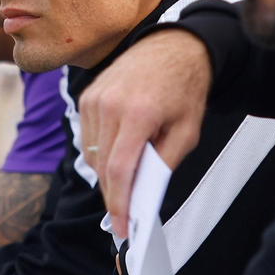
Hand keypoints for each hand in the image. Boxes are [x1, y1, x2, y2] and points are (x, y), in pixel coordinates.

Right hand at [79, 30, 210, 238]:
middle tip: (124, 217)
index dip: (119, 204)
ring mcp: (94, 99)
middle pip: (102, 167)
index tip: (123, 227)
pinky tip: (118, 153)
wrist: (172, 47)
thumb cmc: (184, 89)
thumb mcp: (188, 131)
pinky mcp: (87, 96)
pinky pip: (87, 138)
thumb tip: (144, 192)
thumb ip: (164, 162)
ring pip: (92, 155)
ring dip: (107, 174)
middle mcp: (110, 105)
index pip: (119, 170)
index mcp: (138, 113)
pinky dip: (100, 153)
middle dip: (113, 196)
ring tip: (127, 180)